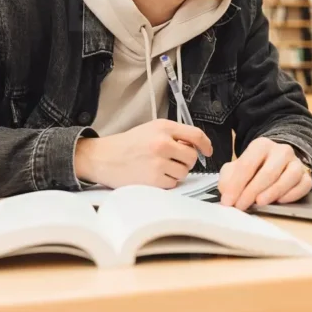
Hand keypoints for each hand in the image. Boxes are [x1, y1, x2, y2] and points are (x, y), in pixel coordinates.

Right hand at [74, 119, 212, 189]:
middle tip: (174, 161)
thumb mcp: (151, 129)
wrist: (104, 157)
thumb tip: (194, 145)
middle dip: (186, 161)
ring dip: (177, 172)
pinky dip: (167, 182)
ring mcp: (158, 162)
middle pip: (192, 156)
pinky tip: (154, 175)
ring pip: (184, 172)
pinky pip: (173, 183)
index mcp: (163, 128)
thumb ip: (173, 134)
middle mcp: (162, 143)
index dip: (206, 145)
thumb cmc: (127, 144)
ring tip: (160, 167)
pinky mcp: (153, 179)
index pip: (196, 135)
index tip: (207, 151)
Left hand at [218, 137, 311, 210]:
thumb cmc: (253, 168)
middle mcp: (281, 151)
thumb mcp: (235, 169)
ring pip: (289, 177)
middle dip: (252, 191)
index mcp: (261, 145)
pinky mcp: (306, 175)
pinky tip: (280, 201)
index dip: (236, 184)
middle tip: (241, 206)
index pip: (247, 164)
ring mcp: (296, 162)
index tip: (228, 201)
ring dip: (273, 192)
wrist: (275, 164)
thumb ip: (228, 178)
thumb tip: (227, 193)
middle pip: (268, 172)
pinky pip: (304, 185)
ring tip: (260, 203)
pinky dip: (292, 194)